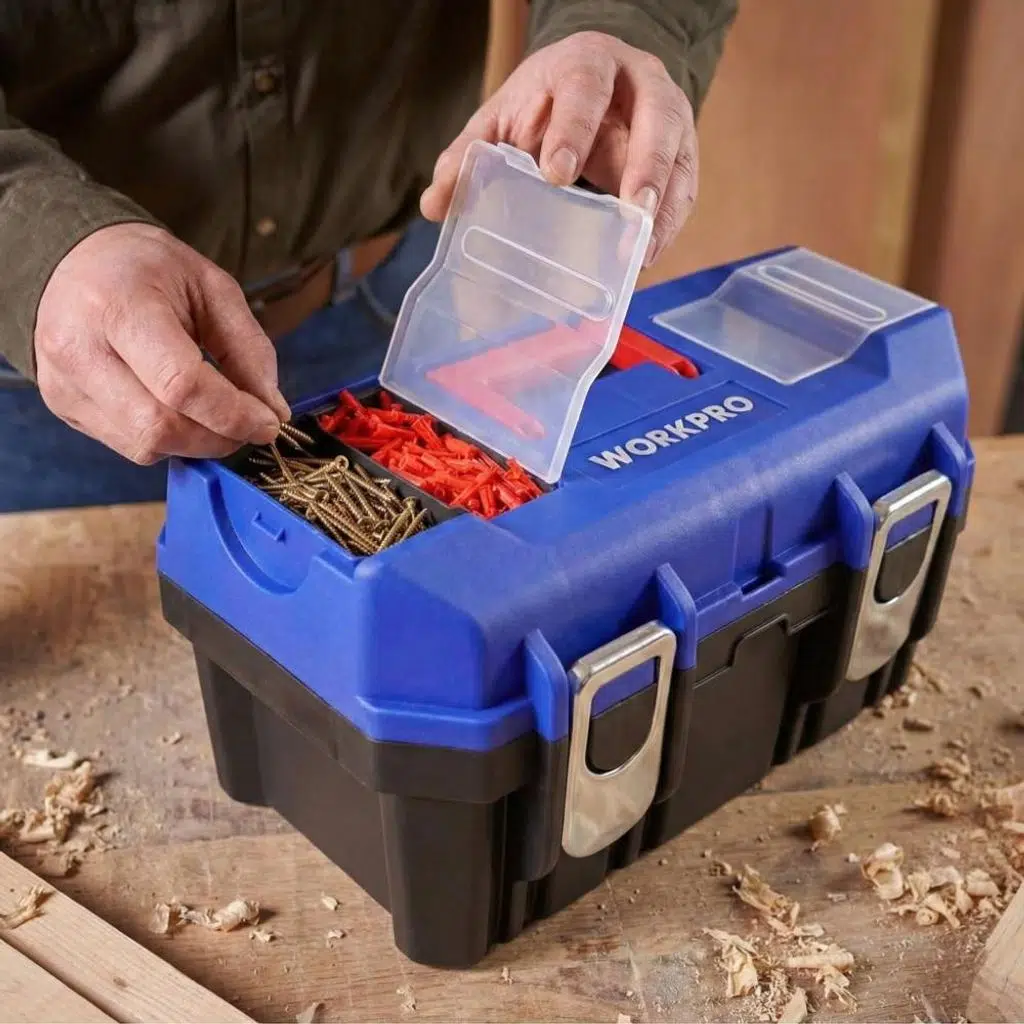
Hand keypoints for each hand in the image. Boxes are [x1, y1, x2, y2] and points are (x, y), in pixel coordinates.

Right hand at [35, 223, 290, 464]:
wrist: (73, 261)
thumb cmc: (148, 269)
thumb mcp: (212, 288)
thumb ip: (248, 349)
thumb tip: (273, 412)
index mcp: (118, 306)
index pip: (180, 385)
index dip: (233, 415)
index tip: (268, 422)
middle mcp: (79, 349)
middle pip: (160, 427)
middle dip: (218, 438)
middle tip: (249, 426)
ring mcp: (64, 384)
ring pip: (145, 446)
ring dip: (196, 444)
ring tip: (216, 416)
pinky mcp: (64, 406)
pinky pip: (128, 445)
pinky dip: (168, 440)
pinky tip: (179, 411)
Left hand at [421, 31, 696, 266]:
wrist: (593, 83)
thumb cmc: (544, 104)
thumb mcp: (503, 119)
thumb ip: (470, 155)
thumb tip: (434, 204)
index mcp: (587, 65)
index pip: (584, 88)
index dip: (573, 129)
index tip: (556, 173)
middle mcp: (639, 84)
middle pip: (655, 115)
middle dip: (646, 164)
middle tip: (632, 210)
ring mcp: (669, 117)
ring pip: (680, 154)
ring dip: (666, 201)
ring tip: (644, 247)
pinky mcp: (682, 154)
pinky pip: (685, 188)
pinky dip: (671, 223)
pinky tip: (649, 254)